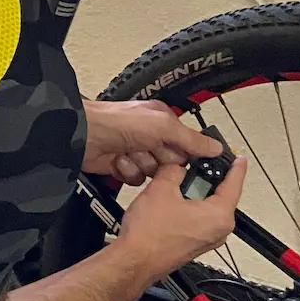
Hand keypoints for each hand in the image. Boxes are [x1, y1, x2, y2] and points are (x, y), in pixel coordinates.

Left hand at [82, 98, 224, 186]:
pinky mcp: (121, 166)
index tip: (190, 163)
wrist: (84, 136)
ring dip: (141, 167)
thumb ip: (190, 139)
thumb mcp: (162, 126)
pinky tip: (118, 161)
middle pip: (170, 163)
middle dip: (160, 162)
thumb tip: (215, 147)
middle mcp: (151, 136)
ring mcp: (135, 152)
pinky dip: (126, 172)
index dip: (188, 155)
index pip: (187, 145)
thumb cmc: (117, 121)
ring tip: (129, 154)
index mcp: (163, 122)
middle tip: (151, 153)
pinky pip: (135, 179)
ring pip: (153, 174)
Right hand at [113, 157, 245, 282]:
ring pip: (207, 208)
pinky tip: (171, 202)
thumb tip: (177, 165)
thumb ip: (175, 170)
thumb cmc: (149, 235)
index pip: (234, 184)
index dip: (236, 167)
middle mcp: (218, 231)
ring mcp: (207, 240)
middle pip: (221, 196)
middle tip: (195, 165)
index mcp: (219, 216)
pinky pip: (198, 220)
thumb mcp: (161, 188)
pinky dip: (189, 208)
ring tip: (176, 182)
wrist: (133, 261)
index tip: (239, 159)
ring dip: (195, 194)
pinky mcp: (194, 245)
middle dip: (207, 179)